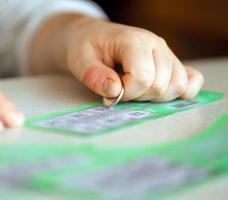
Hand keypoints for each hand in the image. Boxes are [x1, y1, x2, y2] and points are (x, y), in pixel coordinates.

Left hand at [31, 14, 203, 102]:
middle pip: (162, 85)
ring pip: (178, 86)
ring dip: (155, 96)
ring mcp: (166, 53)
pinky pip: (190, 80)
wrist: (93, 36)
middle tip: (122, 88)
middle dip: (139, 96)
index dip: (127, 92)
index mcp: (133, 41)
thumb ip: (94, 76)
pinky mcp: (171, 62)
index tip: (112, 91)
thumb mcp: (80, 60)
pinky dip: (179, 91)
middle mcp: (156, 45)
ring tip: (136, 88)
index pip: (144, 77)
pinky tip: (161, 92)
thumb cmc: (86, 47)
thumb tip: (115, 91)